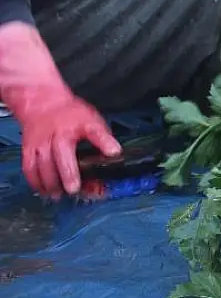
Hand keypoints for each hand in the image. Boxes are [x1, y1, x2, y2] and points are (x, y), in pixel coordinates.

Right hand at [0, 22, 119, 198]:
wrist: (43, 103)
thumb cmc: (72, 115)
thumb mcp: (93, 120)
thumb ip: (103, 138)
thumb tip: (115, 156)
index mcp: (81, 124)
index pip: (95, 131)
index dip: (105, 142)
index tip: (114, 152)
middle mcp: (59, 133)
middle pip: (62, 153)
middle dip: (68, 172)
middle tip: (73, 189)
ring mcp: (42, 141)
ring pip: (43, 164)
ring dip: (50, 182)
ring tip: (59, 195)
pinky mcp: (29, 148)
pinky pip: (29, 167)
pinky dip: (35, 181)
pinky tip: (44, 190)